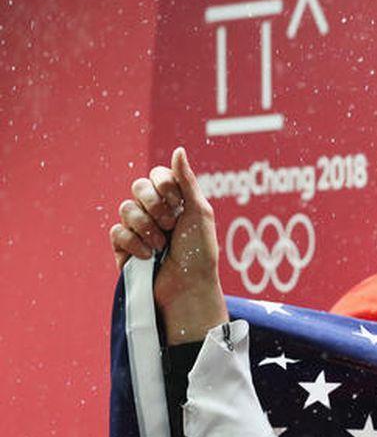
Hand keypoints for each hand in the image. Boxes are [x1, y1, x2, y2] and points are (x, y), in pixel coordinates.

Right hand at [110, 148, 228, 342]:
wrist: (187, 287)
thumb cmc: (200, 252)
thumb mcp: (200, 213)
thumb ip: (186, 181)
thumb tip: (178, 150)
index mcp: (174, 202)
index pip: (157, 175)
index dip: (164, 186)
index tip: (177, 202)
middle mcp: (154, 211)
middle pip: (138, 187)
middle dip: (155, 206)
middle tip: (170, 224)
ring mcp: (137, 228)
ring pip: (125, 209)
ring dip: (146, 228)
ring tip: (161, 246)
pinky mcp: (123, 247)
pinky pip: (116, 231)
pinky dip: (134, 243)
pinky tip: (147, 256)